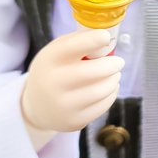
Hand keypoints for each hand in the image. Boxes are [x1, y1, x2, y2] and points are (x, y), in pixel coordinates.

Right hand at [20, 28, 123, 143]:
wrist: (37, 106)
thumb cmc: (54, 71)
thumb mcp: (56, 52)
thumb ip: (78, 43)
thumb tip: (106, 38)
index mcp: (49, 60)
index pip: (72, 47)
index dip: (93, 40)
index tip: (106, 37)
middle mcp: (53, 83)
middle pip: (94, 72)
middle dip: (113, 64)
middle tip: (119, 62)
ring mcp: (63, 105)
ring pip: (101, 90)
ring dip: (114, 79)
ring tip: (115, 75)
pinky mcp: (74, 121)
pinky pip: (103, 106)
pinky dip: (111, 94)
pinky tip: (109, 88)